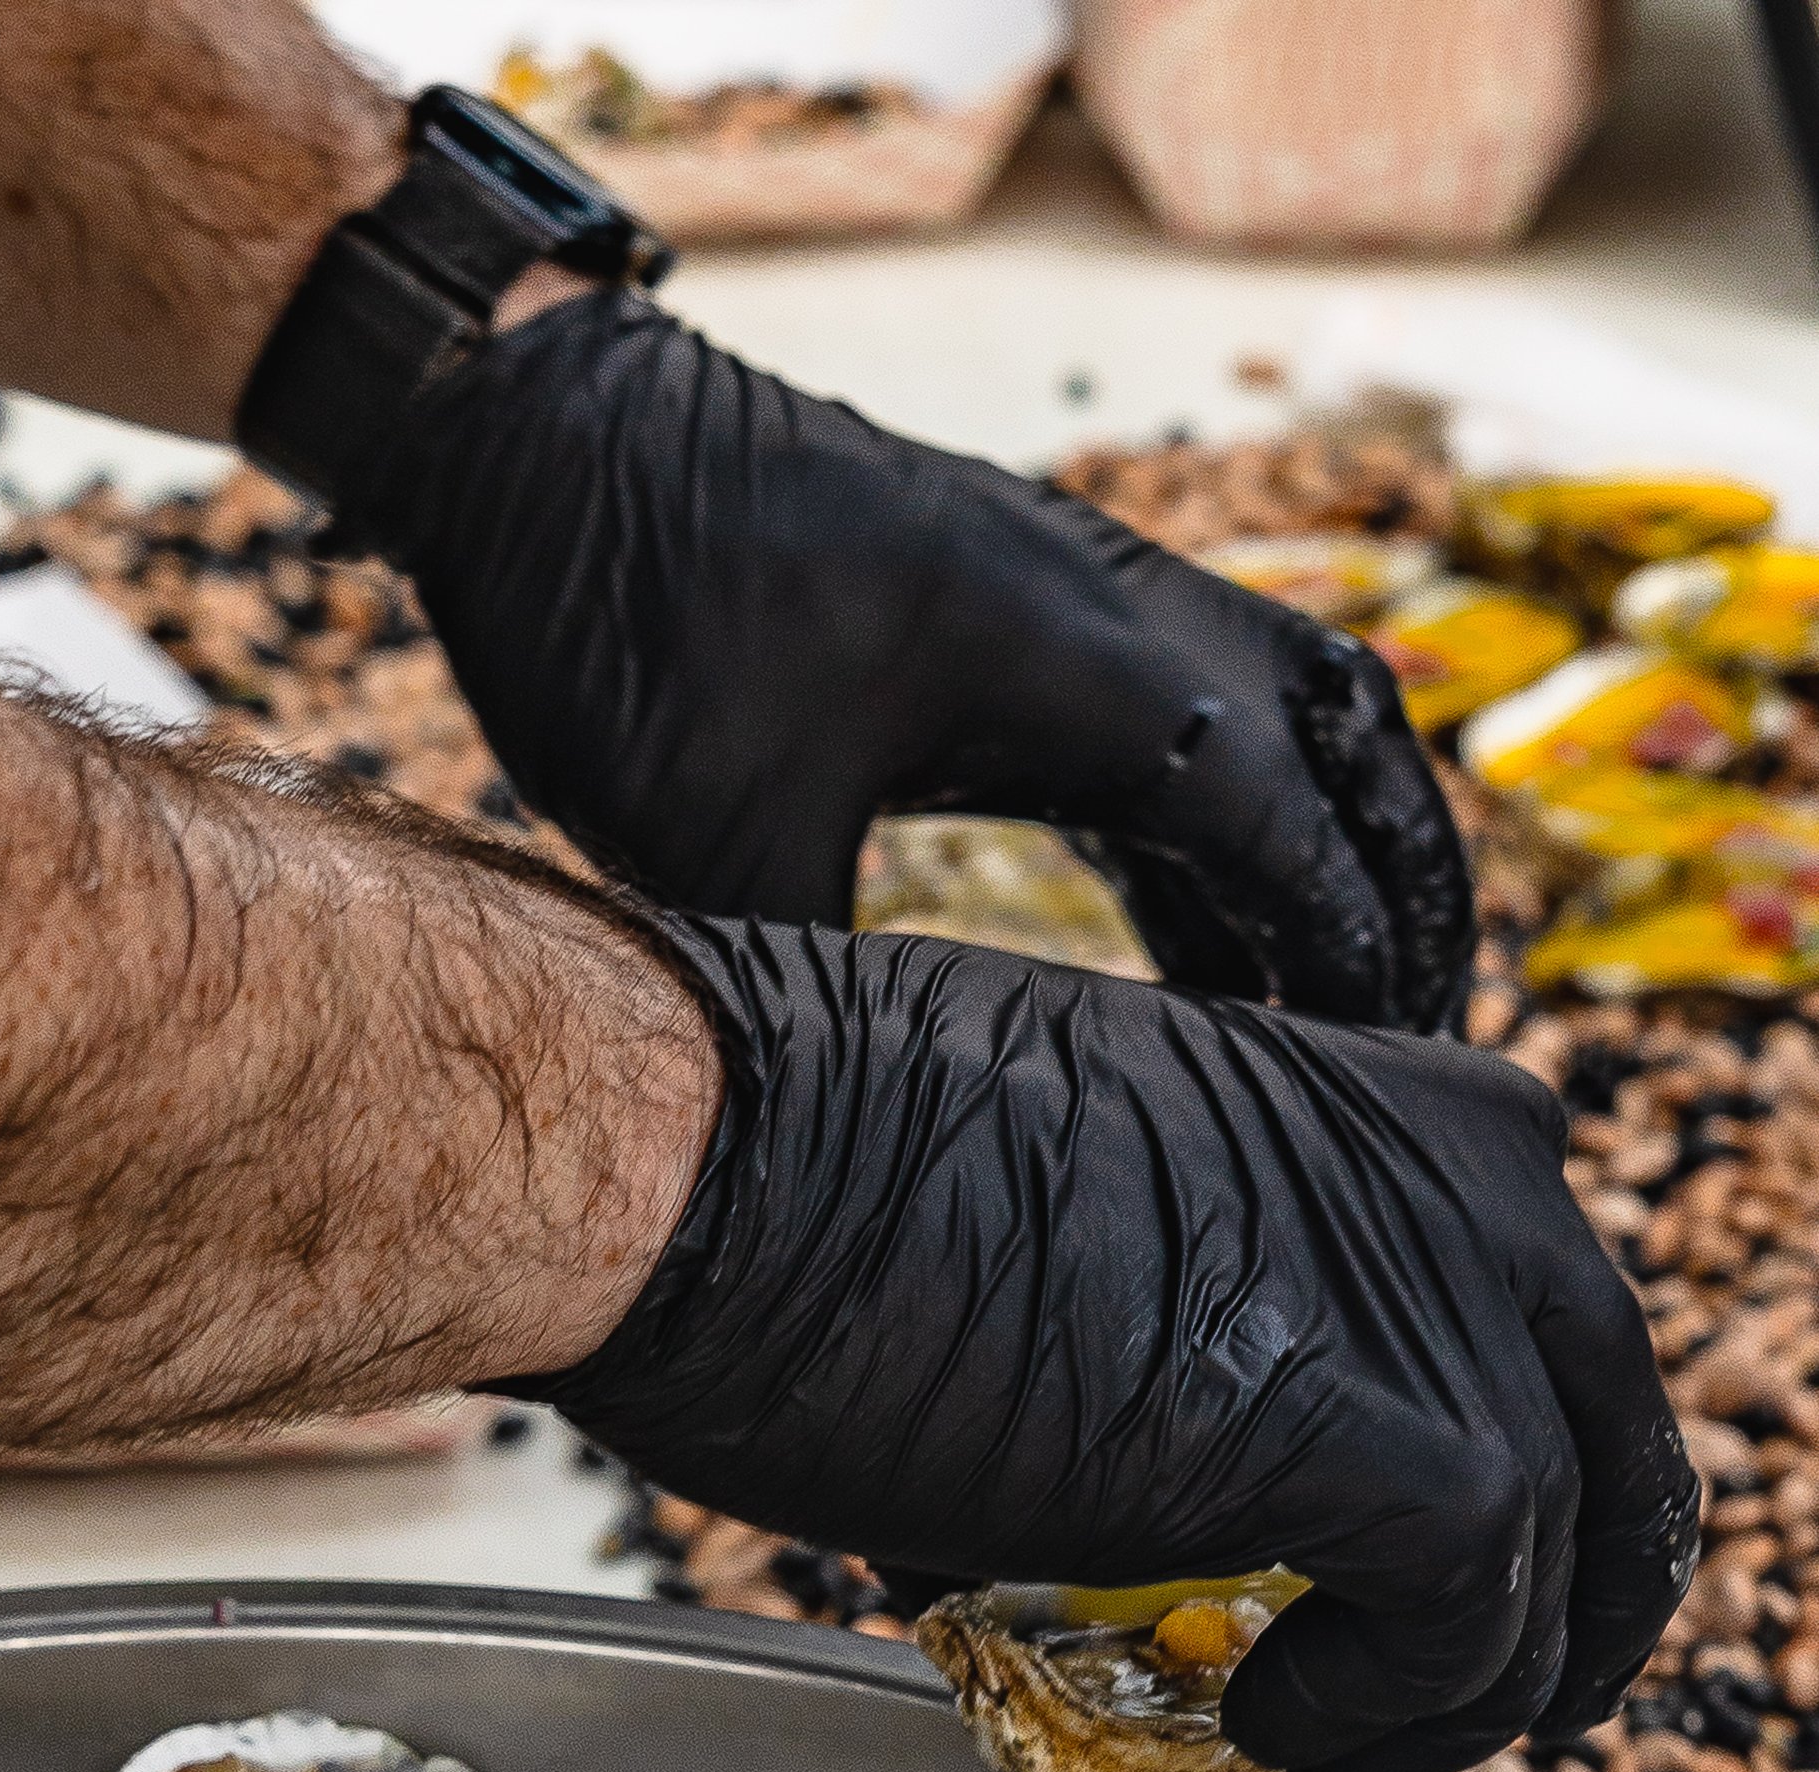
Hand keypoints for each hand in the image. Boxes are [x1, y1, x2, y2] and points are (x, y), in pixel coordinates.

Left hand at [340, 290, 1473, 1033]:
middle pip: (1350, 756)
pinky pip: (1185, 726)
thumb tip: (880, 1149)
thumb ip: (835, 996)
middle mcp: (1121, 611)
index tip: (1386, 1087)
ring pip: (1289, 726)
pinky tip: (1206, 965)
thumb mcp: (722, 845)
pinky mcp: (1021, 607)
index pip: (1293, 833)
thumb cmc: (631, 620)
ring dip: (1329, 860)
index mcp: (1090, 666)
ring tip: (1341, 1021)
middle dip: (1401, 905)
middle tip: (1415, 1060)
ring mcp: (1080, 594)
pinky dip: (1224, 841)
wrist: (541, 437)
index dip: (1353, 966)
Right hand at [505, 924, 1695, 1771]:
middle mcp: (1469, 1176)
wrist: (711, 1166)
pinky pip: (1470, 1630)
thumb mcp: (1079, 1215)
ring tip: (1318, 1755)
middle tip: (1444, 1711)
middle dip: (1551, 1602)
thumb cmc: (809, 1175)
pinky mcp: (1393, 1438)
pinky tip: (1270, 1733)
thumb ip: (1199, 1312)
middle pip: (1610, 1439)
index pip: (1547, 1316)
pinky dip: (1387, 1711)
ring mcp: (1448, 1300)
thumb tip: (1171, 1479)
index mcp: (1393, 1101)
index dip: (1520, 1472)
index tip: (1443, 1584)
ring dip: (1444, 1693)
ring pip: (1556, 1559)